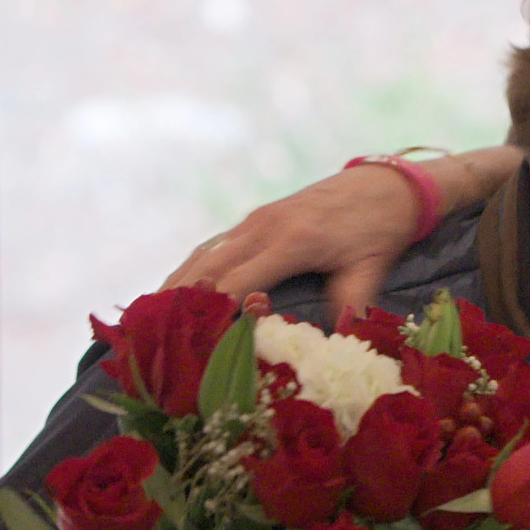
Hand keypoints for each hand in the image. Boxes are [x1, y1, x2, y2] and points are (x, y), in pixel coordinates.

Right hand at [163, 147, 519, 314]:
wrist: (387, 185)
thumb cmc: (380, 231)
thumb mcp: (371, 270)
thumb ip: (351, 305)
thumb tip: (335, 344)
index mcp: (292, 241)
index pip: (238, 281)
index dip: (210, 310)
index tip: (184, 340)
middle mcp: (264, 227)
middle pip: (206, 268)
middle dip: (175, 302)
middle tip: (144, 338)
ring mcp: (256, 220)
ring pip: (203, 255)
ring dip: (173, 285)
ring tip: (141, 320)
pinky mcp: (256, 220)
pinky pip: (213, 246)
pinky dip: (189, 269)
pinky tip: (171, 292)